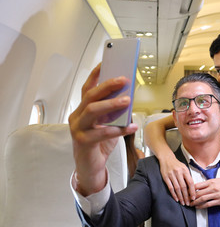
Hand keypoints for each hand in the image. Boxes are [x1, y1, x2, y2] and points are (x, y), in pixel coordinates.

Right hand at [69, 63, 136, 195]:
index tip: (107, 62)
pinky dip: (118, 129)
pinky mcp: (83, 141)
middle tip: (123, 79)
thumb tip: (128, 97)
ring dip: (111, 103)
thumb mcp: (107, 123)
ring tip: (127, 100)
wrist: (91, 167)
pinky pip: (102, 132)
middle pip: (90, 96)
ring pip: (92, 110)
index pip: (88, 88)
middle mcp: (77, 116)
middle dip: (107, 85)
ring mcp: (77, 129)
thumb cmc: (99, 143)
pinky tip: (132, 127)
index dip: (96, 75)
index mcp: (82, 109)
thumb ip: (113, 112)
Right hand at [159, 155, 194, 205]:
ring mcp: (172, 175)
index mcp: (185, 170)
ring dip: (180, 197)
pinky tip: (176, 198)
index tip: (193, 198)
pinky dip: (174, 194)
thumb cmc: (177, 164)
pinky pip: (170, 187)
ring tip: (182, 202)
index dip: (192, 191)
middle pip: (183, 187)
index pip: (190, 182)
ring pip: (177, 188)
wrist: (167, 158)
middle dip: (186, 196)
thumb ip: (188, 177)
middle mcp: (178, 172)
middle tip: (188, 203)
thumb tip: (192, 188)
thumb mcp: (184, 168)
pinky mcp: (166, 177)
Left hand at [190, 178, 219, 207]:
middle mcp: (212, 187)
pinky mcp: (219, 201)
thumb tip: (200, 185)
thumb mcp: (216, 180)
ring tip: (191, 204)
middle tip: (187, 199)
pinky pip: (208, 204)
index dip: (190, 189)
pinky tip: (198, 207)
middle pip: (198, 193)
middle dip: (191, 197)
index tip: (187, 191)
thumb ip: (208, 183)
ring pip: (202, 199)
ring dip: (195, 202)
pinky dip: (202, 206)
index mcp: (211, 181)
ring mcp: (216, 194)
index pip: (197, 185)